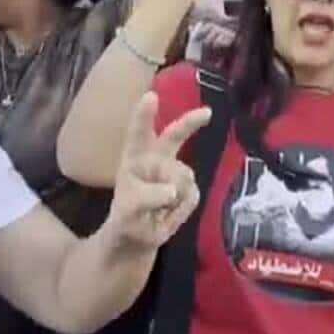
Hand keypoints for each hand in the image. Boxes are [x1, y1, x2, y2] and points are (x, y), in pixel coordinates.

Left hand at [107, 94, 212, 249]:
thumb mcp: (128, 211)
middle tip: (207, 113)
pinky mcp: (188, 189)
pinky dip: (182, 209)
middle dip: (190, 123)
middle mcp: (155, 159)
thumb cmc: (127, 217)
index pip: (138, 134)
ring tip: (159, 210)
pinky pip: (192, 194)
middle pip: (175, 136)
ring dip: (174, 198)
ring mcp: (173, 172)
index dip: (145, 116)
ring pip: (184, 177)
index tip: (151, 97)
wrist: (139, 236)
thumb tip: (173, 190)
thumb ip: (147, 197)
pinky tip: (170, 213)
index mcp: (134, 158)